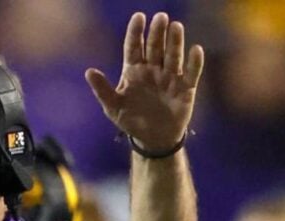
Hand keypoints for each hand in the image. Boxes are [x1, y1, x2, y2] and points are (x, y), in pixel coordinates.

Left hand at [86, 12, 203, 153]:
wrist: (152, 138)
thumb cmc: (131, 120)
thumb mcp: (113, 107)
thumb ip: (102, 89)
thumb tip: (88, 71)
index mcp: (134, 71)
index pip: (134, 47)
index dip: (136, 32)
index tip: (138, 16)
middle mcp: (153, 70)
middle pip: (155, 47)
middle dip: (157, 32)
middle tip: (160, 17)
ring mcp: (170, 77)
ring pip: (173, 56)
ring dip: (175, 42)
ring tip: (175, 26)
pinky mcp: (185, 88)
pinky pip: (191, 73)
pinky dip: (195, 62)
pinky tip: (195, 50)